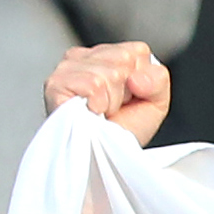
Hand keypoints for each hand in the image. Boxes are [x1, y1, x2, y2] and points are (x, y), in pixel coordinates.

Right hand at [46, 41, 173, 143]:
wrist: (103, 161)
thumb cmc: (122, 131)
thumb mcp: (154, 102)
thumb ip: (157, 79)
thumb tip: (135, 78)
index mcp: (107, 55)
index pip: (137, 51)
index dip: (140, 82)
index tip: (127, 100)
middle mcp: (83, 56)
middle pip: (123, 60)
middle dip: (124, 92)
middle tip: (111, 109)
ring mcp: (66, 67)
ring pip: (108, 74)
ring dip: (110, 102)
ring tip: (99, 113)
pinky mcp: (56, 84)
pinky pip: (92, 85)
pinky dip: (97, 105)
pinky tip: (89, 113)